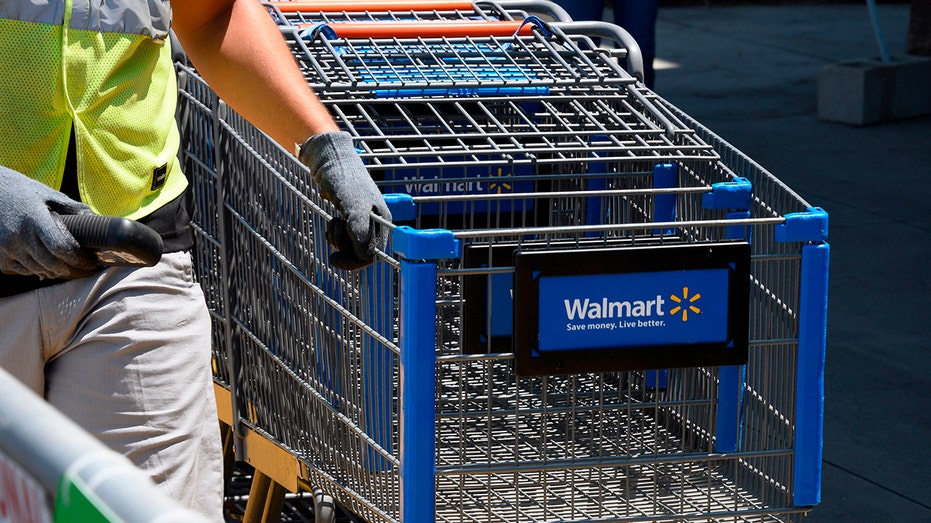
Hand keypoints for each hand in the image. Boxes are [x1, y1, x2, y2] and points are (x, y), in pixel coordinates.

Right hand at [0, 166, 98, 278]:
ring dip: (56, 273)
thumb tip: (95, 219)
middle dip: (72, 270)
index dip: (79, 259)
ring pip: (38, 270)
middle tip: (86, 270)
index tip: (92, 261)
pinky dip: (37, 271)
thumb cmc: (20, 190)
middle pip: (52, 264)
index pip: (61, 247)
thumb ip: (71, 207)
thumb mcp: (46, 193)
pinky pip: (22, 271)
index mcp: (34, 219)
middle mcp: (19, 236)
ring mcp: (6, 248)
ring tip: (71, 270)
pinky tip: (48, 267)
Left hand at [298, 132, 391, 269]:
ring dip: (337, 238)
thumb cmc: (345, 180)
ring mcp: (363, 220)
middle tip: (334, 227)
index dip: (354, 261)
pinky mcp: (352, 217)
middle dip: (343, 246)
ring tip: (333, 220)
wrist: (332, 160)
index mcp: (383, 221)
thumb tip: (365, 254)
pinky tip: (332, 222)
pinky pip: (345, 237)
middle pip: (361, 252)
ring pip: (351, 245)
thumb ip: (360, 228)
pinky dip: (335, 234)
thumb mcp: (353, 204)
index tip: (334, 257)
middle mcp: (376, 223)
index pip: (373, 255)